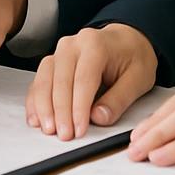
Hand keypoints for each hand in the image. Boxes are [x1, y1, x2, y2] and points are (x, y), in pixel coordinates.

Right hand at [26, 23, 158, 139]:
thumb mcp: (138, 78)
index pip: (83, 79)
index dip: (79, 107)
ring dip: (44, 106)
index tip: (79, 129)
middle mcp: (73, 45)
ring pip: (44, 79)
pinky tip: (36, 117)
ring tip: (48, 129)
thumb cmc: (133, 57)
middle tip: (64, 134)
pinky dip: (35, 100)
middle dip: (60, 111)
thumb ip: (119, 99)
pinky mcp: (53, 62)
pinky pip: (39, 80)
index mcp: (95, 44)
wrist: (126, 40)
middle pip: (60, 79)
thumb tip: (98, 117)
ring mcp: (60, 52)